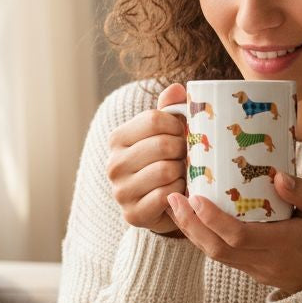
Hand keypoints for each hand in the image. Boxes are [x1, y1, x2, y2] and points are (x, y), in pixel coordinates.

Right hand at [107, 83, 188, 235]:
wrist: (160, 206)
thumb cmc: (165, 163)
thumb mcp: (165, 134)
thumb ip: (169, 110)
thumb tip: (177, 88)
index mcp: (118, 138)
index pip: (155, 119)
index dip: (177, 125)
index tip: (183, 134)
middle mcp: (114, 164)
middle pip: (162, 145)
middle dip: (184, 150)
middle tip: (188, 156)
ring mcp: (120, 190)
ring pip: (165, 170)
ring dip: (183, 172)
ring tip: (184, 173)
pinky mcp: (132, 214)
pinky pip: (166, 195)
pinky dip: (179, 192)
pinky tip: (179, 191)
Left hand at [165, 171, 301, 296]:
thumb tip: (278, 175)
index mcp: (283, 244)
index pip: (240, 236)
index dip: (214, 219)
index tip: (196, 198)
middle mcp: (264, 259)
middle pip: (217, 247)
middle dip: (191, 223)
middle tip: (173, 198)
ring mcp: (253, 268)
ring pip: (213, 254)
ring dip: (190, 230)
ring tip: (174, 205)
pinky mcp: (248, 270)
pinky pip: (219, 256)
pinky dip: (200, 238)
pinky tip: (190, 219)